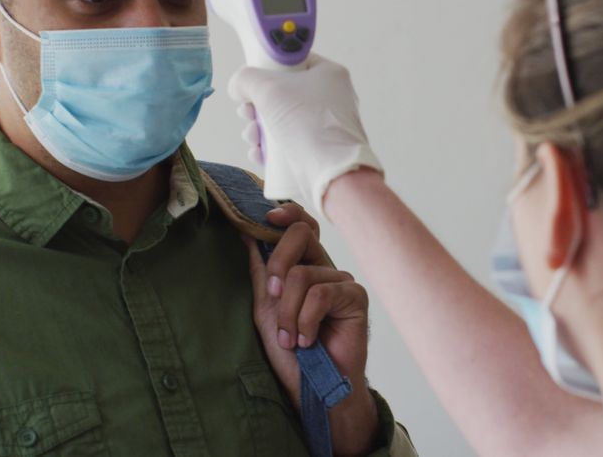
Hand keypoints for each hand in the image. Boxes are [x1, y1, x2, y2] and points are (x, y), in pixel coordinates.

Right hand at [231, 55, 382, 216]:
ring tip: (252, 139)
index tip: (253, 85)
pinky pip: (289, 144)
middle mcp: (331, 98)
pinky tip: (258, 154)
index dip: (268, 71)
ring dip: (258, 130)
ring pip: (282, 122)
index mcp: (329, 74)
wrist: (332, 172)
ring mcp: (326, 126)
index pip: (293, 62)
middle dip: (256, 108)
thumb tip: (238, 87)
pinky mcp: (320, 151)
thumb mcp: (267, 88)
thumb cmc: (304, 120)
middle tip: (248, 115)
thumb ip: (245, 79)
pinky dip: (271, 149)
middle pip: (283, 95)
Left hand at [244, 202, 379, 455]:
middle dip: (277, 263)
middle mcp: (325, 268)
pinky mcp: (356, 297)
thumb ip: (260, 271)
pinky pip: (321, 294)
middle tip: (271, 295)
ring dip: (288, 312)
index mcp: (305, 266)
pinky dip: (306, 321)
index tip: (268, 217)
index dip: (287, 214)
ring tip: (291, 338)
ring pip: (303, 275)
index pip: (302, 226)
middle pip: (301, 235)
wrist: (314, 387)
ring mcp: (342, 281)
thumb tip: (246, 234)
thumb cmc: (292, 353)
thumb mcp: (265, 308)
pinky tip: (308, 340)